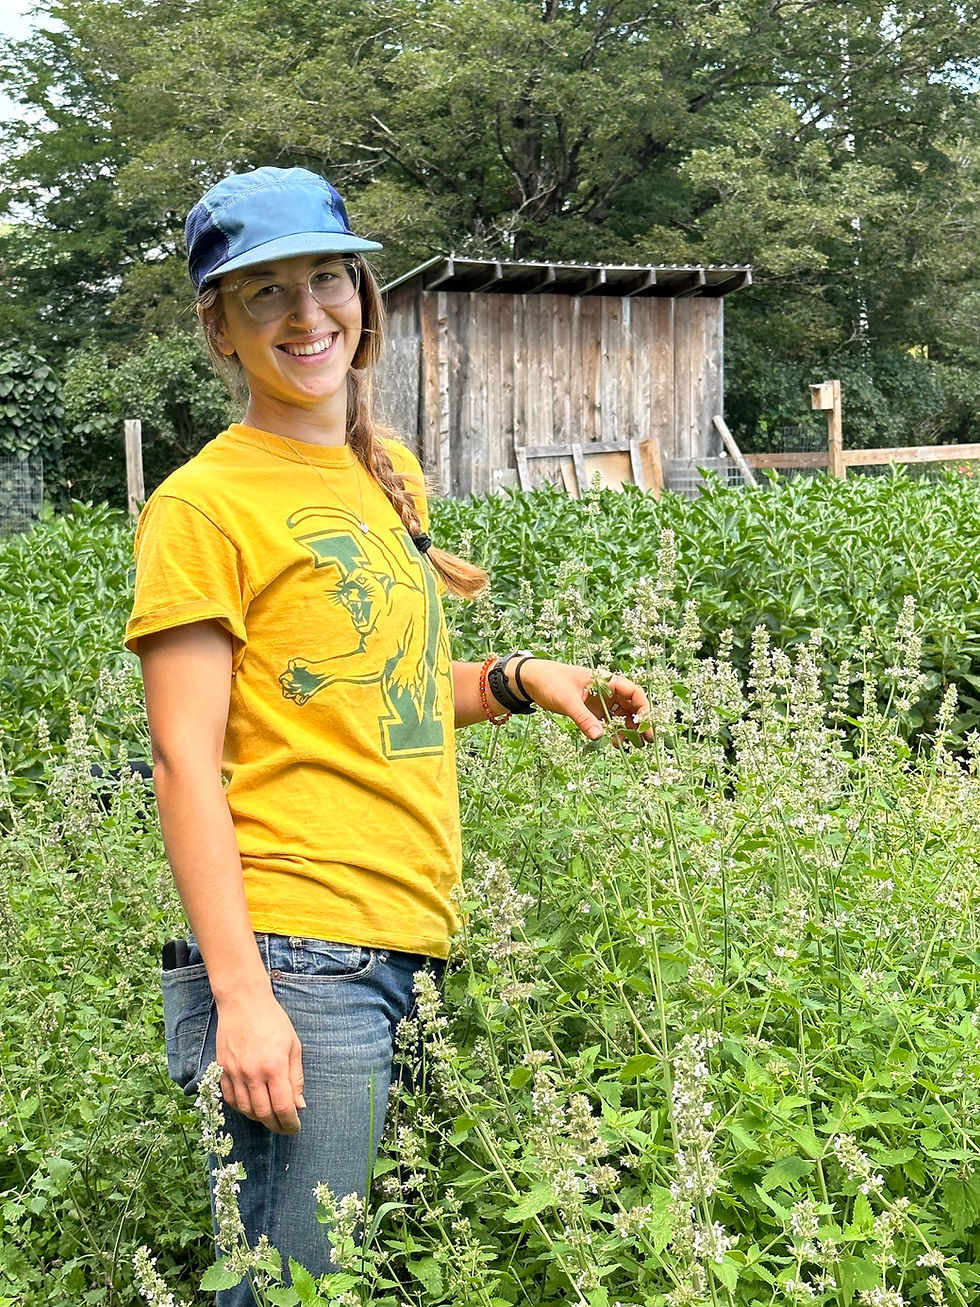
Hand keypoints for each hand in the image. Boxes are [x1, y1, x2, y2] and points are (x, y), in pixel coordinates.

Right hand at [215, 990, 305, 1133]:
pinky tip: (251, 1106)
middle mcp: (253, 1073)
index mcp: (275, 1067)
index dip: (290, 1123)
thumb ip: (296, 1077)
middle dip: (276, 1125)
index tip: (295, 1127)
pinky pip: (229, 1099)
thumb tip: (299, 1105)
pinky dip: (241, 1108)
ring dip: (259, 1119)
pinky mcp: (221, 1069)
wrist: (243, 1002)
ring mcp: (234, 1073)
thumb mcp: (293, 1045)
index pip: (283, 1107)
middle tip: (284, 1127)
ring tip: (269, 1118)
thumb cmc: (273, 1020)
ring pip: (245, 1110)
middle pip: (263, 1113)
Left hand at [516, 659, 653, 745]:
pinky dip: (613, 731)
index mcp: (605, 680)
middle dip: (640, 722)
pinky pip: (606, 721)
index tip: (646, 724)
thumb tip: (599, 736)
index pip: (633, 692)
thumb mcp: (567, 701)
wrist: (531, 680)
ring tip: (634, 745)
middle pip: (630, 705)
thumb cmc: (550, 682)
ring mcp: (598, 700)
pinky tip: (616, 743)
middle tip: (647, 740)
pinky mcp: (589, 709)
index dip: (643, 707)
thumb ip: (583, 718)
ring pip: (620, 714)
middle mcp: (605, 690)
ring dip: (628, 728)